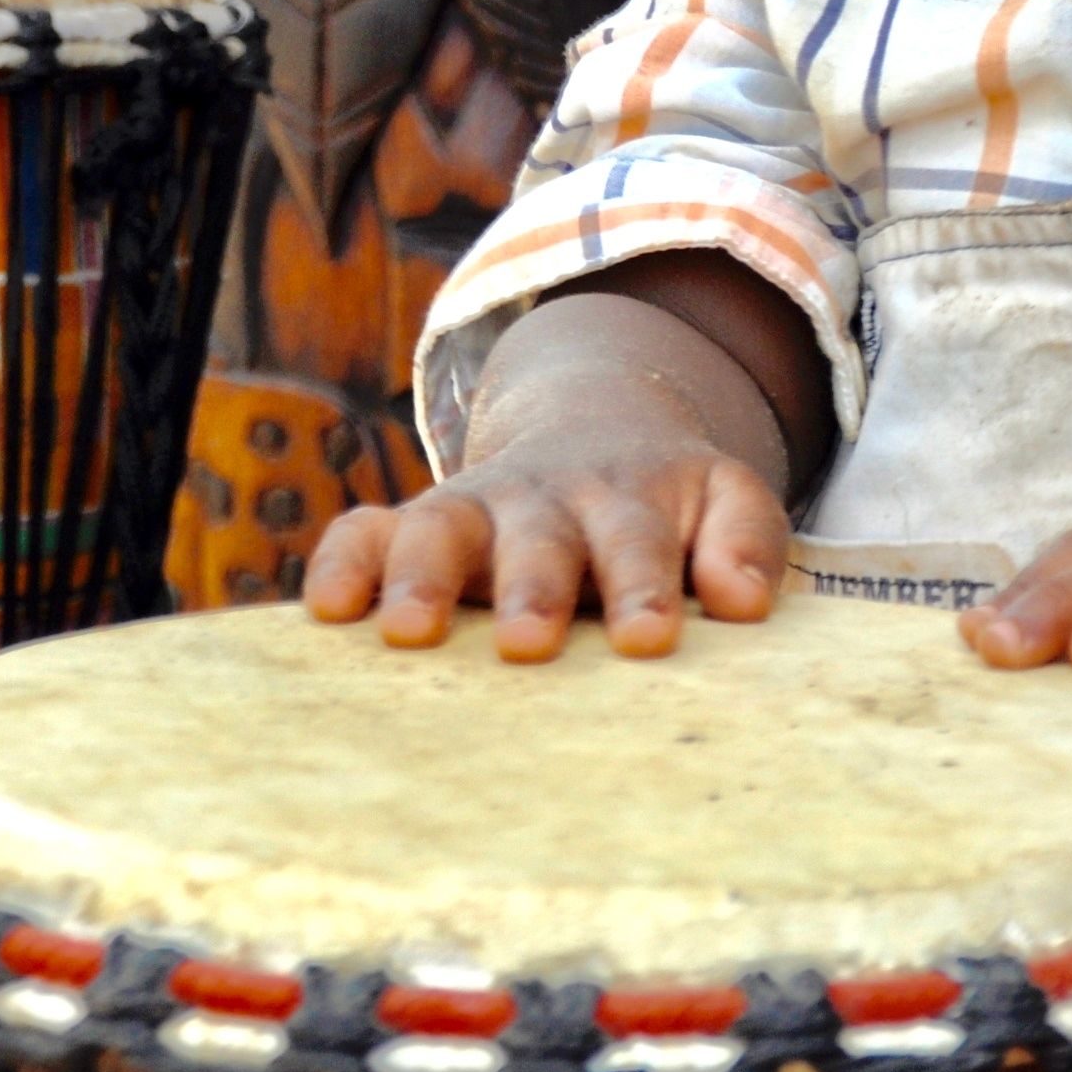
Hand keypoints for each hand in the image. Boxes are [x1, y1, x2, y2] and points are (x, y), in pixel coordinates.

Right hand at [303, 421, 788, 661]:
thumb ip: (745, 537)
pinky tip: (325, 611)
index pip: (635, 543)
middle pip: (534, 540)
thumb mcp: (724, 496)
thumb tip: (744, 601)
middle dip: (530, 588)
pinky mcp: (410, 524)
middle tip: (527, 643)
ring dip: (421, 575)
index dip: (641, 588)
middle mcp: (541, 502)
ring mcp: (471, 510)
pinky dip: (340, 562)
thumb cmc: (666, 502)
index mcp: (624, 500)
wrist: (595, 428)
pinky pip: (362, 531)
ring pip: (438, 528)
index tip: (648, 638)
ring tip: (408, 630)